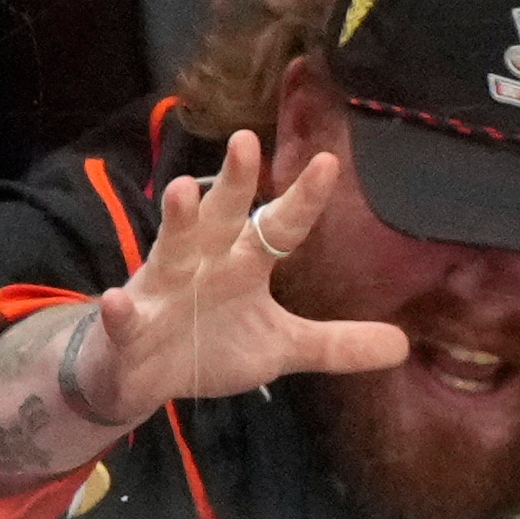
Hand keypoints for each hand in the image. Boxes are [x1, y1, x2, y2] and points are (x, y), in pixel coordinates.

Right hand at [72, 131, 407, 425]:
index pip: (280, 227)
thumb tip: (402, 346)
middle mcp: (204, 262)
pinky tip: (117, 301)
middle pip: (223, 216)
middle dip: (234, 181)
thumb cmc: (209, 346)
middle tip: (247, 141)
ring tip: (183, 192)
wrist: (140, 375)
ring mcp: (162, 289)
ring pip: (170, 246)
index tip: (327, 164)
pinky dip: (118, 311)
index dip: (302, 200)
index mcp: (244, 264)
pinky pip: (121, 316)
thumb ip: (333, 344)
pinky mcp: (127, 325)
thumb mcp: (279, 348)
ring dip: (176, 219)